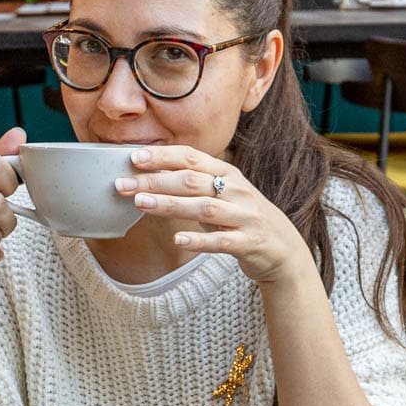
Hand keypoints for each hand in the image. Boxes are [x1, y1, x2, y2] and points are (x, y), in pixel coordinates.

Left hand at [116, 143, 311, 285]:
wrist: (283, 249)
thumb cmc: (242, 219)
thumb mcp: (222, 195)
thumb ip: (193, 186)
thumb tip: (150, 176)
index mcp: (228, 174)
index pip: (192, 158)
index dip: (163, 156)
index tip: (133, 157)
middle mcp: (237, 191)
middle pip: (192, 181)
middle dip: (155, 181)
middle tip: (122, 184)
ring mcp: (245, 216)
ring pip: (203, 207)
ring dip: (170, 205)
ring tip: (140, 204)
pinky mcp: (249, 242)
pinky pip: (221, 241)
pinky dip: (199, 240)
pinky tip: (177, 239)